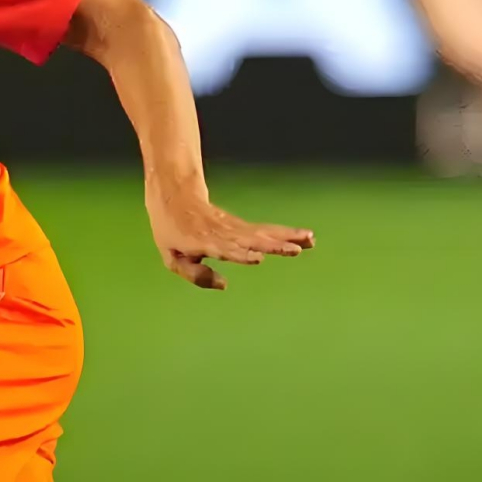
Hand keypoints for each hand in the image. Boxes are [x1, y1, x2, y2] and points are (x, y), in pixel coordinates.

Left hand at [146, 186, 313, 290]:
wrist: (175, 197)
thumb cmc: (171, 233)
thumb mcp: (173, 258)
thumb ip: (195, 275)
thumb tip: (225, 284)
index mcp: (203, 242)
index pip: (225, 249)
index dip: (241, 254)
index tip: (259, 258)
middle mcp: (222, 234)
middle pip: (251, 240)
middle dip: (274, 245)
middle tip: (296, 250)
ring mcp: (233, 228)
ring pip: (263, 233)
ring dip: (287, 237)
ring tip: (310, 240)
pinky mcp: (241, 226)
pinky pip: (266, 230)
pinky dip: (285, 233)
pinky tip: (305, 237)